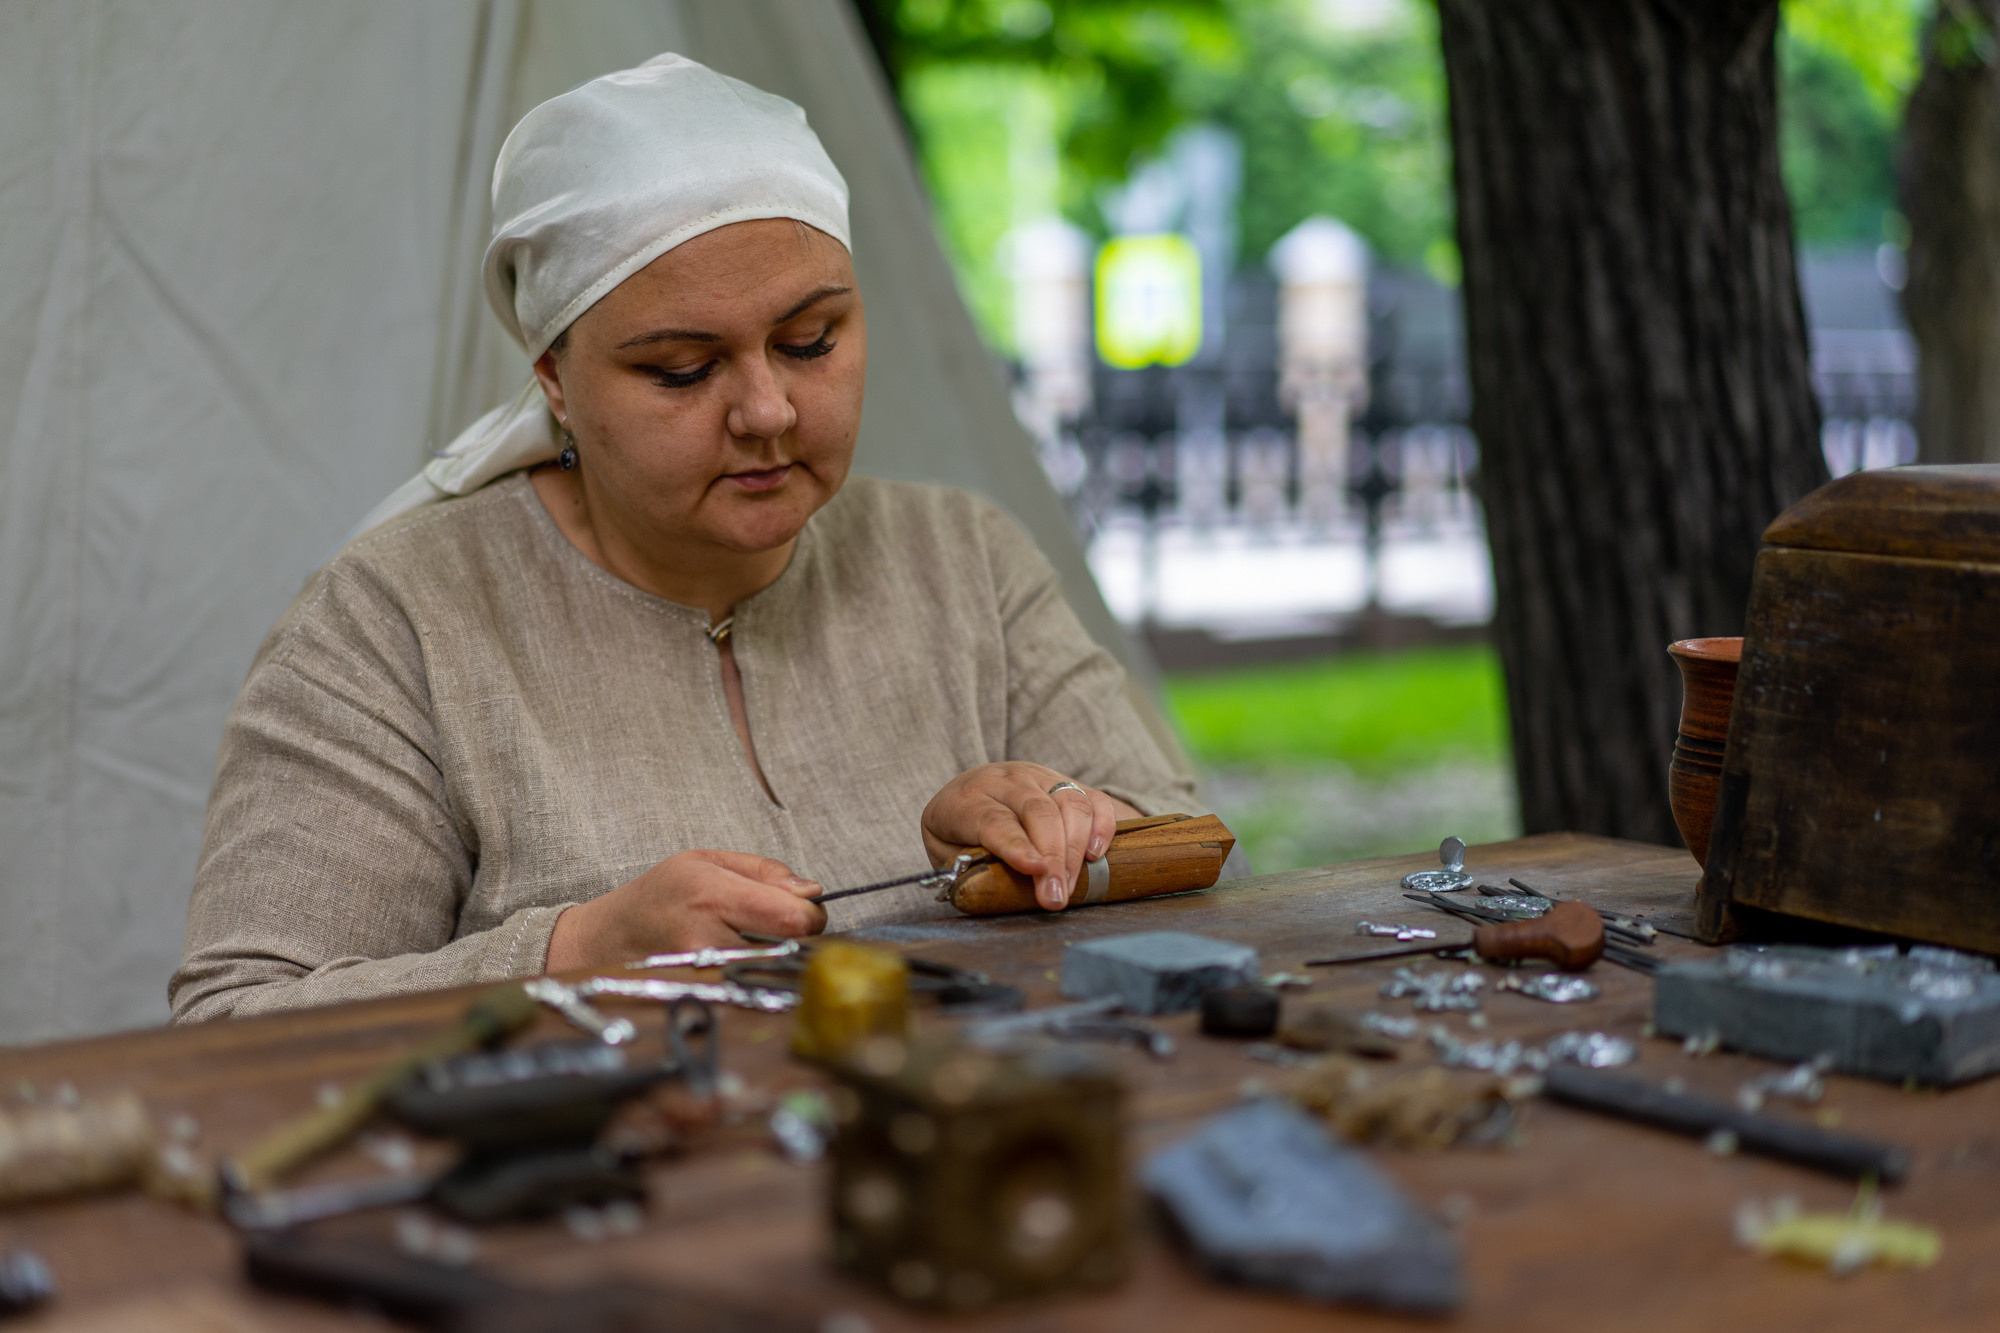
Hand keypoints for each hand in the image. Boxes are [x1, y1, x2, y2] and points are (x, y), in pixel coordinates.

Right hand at [544, 849, 825, 972]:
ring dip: (777, 960)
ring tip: (752, 944)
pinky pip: (751, 990)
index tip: (803, 910)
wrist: (604, 940)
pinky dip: (757, 978)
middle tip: (777, 929)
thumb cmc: (658, 895)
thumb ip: (764, 871)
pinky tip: (740, 965)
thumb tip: (811, 892)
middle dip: (797, 938)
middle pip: (791, 950)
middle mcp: (707, 939)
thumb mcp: (705, 860)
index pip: (795, 918)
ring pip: (774, 973)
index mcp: (712, 894)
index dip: (811, 915)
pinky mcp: (700, 998)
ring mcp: (702, 976)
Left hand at [921, 763, 1138, 911]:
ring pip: (1069, 803)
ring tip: (1071, 886)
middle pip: (1038, 812)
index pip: (994, 820)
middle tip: (1055, 896)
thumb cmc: (959, 834)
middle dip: (1052, 857)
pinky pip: (1094, 799)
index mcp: (967, 799)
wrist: (973, 791)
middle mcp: (1006, 780)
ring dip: (1075, 849)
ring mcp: (1040, 776)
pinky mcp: (1068, 782)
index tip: (1034, 870)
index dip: (1015, 845)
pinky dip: (1101, 826)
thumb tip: (995, 891)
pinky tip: (1095, 854)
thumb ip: (968, 867)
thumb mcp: (948, 852)